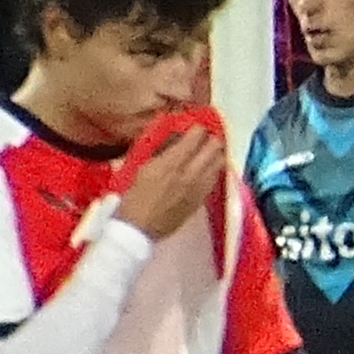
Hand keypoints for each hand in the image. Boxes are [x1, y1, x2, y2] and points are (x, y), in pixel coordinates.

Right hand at [117, 113, 228, 240]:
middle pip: (214, 147)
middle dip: (211, 138)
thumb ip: (162, 151)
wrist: (139, 227)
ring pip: (219, 162)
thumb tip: (175, 138)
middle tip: (205, 136)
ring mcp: (199, 187)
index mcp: (172, 162)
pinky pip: (215, 178)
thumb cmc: (133, 196)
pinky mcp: (202, 199)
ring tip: (209, 150)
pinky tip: (208, 168)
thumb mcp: (142, 167)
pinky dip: (214, 169)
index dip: (198, 128)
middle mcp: (191, 173)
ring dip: (216, 153)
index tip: (195, 126)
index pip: (196, 136)